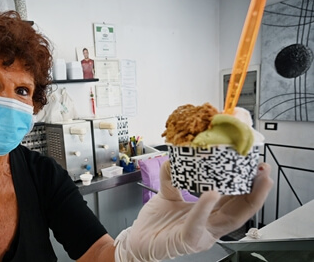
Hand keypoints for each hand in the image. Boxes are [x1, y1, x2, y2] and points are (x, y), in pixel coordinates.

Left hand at [115, 160, 272, 260]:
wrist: (137, 240)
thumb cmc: (156, 223)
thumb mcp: (167, 194)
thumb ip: (172, 178)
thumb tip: (174, 159)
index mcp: (209, 214)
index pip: (236, 199)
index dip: (248, 184)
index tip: (255, 166)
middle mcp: (210, 225)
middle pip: (241, 210)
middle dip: (256, 191)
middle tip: (263, 172)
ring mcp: (202, 234)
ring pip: (230, 219)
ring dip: (244, 200)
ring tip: (252, 182)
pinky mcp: (188, 241)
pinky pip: (198, 224)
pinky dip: (205, 208)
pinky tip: (212, 195)